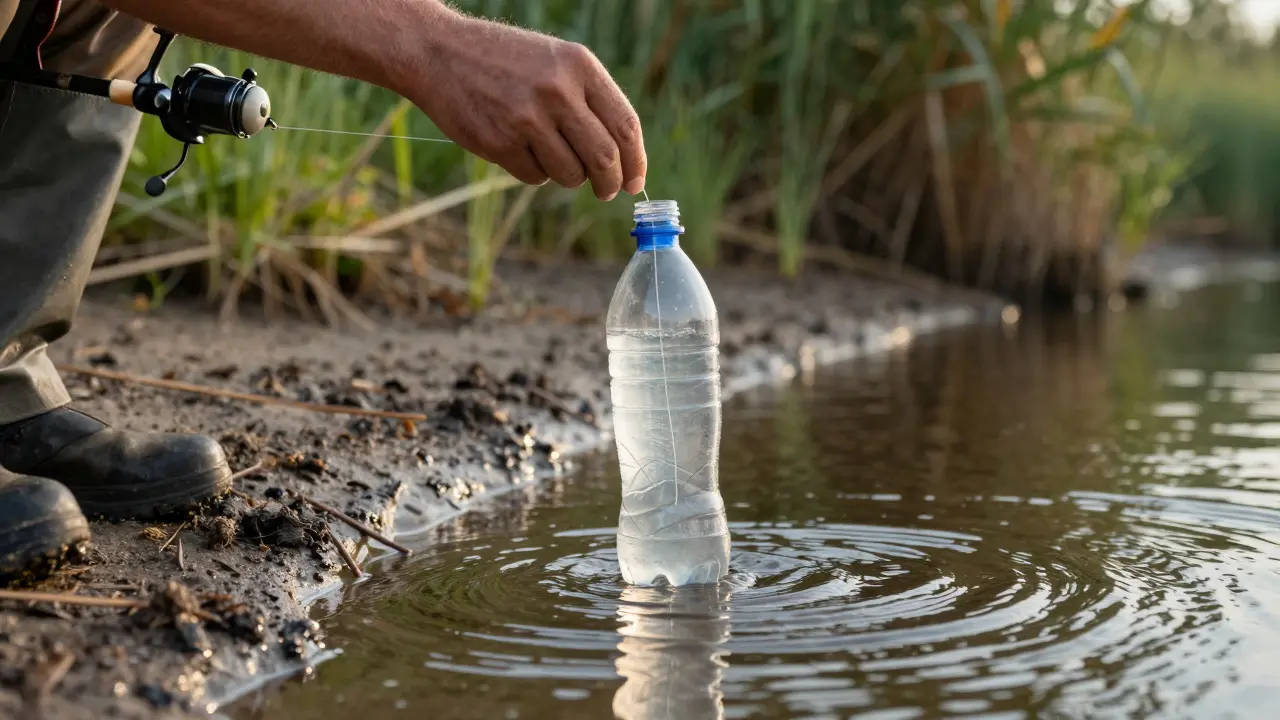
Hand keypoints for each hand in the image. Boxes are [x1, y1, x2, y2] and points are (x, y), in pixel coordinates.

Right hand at [406, 8, 645, 200]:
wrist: (439, 52)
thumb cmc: (505, 60)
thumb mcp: (556, 61)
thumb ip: (590, 100)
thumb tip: (623, 158)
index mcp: (579, 65)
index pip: (625, 125)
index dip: (636, 161)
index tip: (635, 182)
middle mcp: (557, 90)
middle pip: (604, 158)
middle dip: (611, 183)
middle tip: (607, 191)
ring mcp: (527, 118)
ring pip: (571, 175)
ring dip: (569, 178)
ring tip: (553, 157)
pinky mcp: (499, 143)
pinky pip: (536, 178)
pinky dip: (536, 174)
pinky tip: (520, 148)